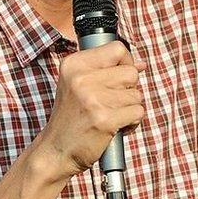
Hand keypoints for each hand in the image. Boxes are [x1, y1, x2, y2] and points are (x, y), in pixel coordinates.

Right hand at [35, 41, 145, 179]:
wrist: (56, 149)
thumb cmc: (71, 117)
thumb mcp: (78, 84)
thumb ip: (107, 70)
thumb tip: (141, 65)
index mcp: (74, 64)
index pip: (117, 49)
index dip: (126, 62)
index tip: (119, 78)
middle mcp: (81, 78)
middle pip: (131, 72)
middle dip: (128, 89)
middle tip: (111, 102)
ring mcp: (92, 98)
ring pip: (136, 94)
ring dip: (129, 108)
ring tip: (110, 115)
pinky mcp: (104, 119)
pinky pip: (137, 112)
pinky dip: (132, 122)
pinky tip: (115, 126)